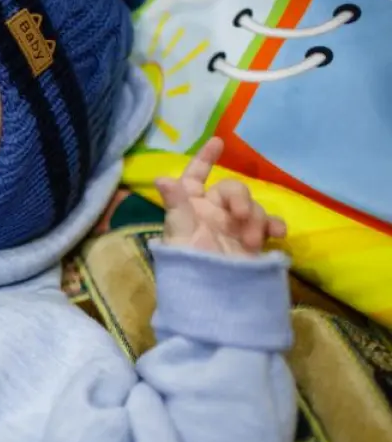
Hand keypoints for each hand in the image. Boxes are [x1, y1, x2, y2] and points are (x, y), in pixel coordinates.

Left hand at [156, 137, 286, 255]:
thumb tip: (162, 177)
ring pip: (253, 206)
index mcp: (191, 207)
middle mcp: (213, 213)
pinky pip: (270, 224)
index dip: (204, 159)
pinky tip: (278, 235)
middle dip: (240, 199)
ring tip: (252, 243)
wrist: (214, 299)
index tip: (218, 142)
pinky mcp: (253, 241)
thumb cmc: (190, 267)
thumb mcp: (180, 236)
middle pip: (232, 189)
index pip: (196, 176)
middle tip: (241, 217)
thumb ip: (176, 205)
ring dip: (256, 219)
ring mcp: (234, 227)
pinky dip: (275, 225)